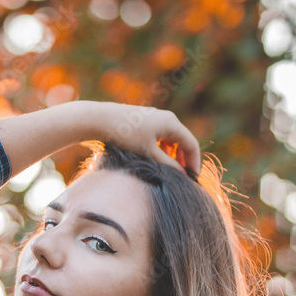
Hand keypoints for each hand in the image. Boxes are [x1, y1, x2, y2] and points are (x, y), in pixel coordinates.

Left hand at [84, 102, 200, 175]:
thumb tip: (184, 175)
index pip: (192, 144)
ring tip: (169, 170)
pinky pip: (161, 136)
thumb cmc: (126, 136)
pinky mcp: (145, 120)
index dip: (194, 162)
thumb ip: (168, 165)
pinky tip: (156, 158)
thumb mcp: (149, 153)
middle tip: (183, 176)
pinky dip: (163, 148)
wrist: (101, 119)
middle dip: (184, 159)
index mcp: (172, 123)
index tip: (193, 179)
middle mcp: (167, 117)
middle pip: (183, 141)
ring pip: (172, 139)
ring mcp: (156, 117)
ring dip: (173, 154)